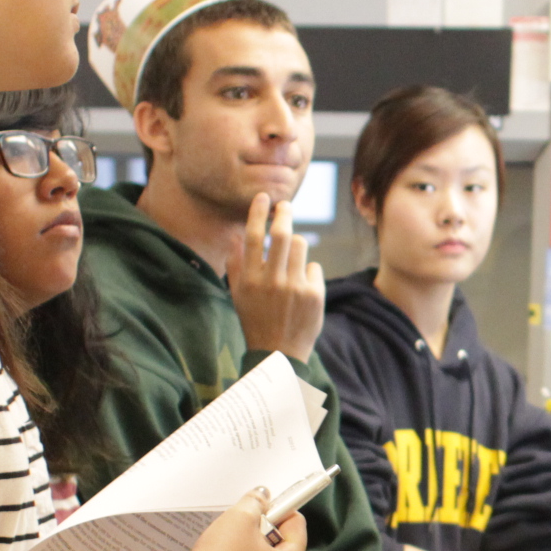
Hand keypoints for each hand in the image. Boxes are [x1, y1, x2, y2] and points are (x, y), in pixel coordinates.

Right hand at [228, 193, 325, 361]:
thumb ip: (235, 264)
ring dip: (296, 244)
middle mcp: (272, 282)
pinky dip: (308, 272)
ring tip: (291, 258)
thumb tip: (236, 234)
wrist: (279, 353)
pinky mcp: (314, 295)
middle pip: (282, 235)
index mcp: (250, 280)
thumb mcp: (238, 294)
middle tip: (285, 205)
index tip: (263, 197)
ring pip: (301, 246)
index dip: (258, 213)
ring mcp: (295, 288)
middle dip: (284, 214)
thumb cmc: (256, 320)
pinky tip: (302, 288)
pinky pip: (314, 267)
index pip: (253, 237)